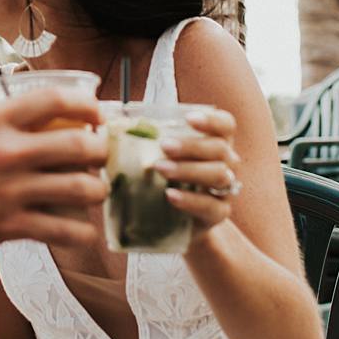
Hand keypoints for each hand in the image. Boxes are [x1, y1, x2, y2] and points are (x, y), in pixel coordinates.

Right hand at [0, 89, 105, 260]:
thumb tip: (29, 107)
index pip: (56, 99)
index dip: (88, 105)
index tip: (99, 115)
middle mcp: (6, 152)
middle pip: (79, 144)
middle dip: (102, 150)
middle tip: (103, 155)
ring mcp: (9, 191)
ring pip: (80, 188)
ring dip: (97, 190)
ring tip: (95, 191)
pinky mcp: (8, 226)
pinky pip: (63, 230)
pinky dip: (82, 231)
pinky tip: (81, 228)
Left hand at [155, 107, 241, 241]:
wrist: (174, 220)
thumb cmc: (165, 177)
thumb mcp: (159, 156)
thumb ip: (148, 139)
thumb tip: (110, 123)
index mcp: (217, 141)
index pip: (225, 125)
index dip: (211, 120)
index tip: (188, 118)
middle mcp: (228, 163)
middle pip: (220, 148)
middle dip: (191, 146)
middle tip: (164, 145)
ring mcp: (226, 189)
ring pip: (219, 175)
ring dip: (189, 169)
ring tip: (161, 169)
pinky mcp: (219, 214)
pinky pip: (211, 206)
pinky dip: (191, 199)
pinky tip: (170, 195)